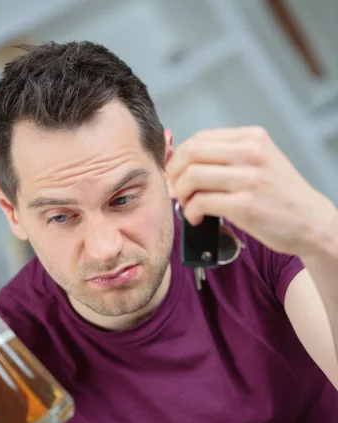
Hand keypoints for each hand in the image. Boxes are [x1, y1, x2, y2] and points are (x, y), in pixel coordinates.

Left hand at [167, 126, 337, 257]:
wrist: (311, 221)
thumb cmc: (281, 196)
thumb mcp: (260, 162)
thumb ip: (228, 157)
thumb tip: (184, 162)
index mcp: (253, 137)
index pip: (199, 138)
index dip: (179, 157)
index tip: (176, 174)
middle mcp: (251, 153)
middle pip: (191, 153)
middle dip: (175, 174)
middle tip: (177, 190)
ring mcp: (249, 179)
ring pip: (192, 177)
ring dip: (181, 194)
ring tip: (188, 205)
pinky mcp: (246, 205)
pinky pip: (201, 202)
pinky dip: (190, 212)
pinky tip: (196, 217)